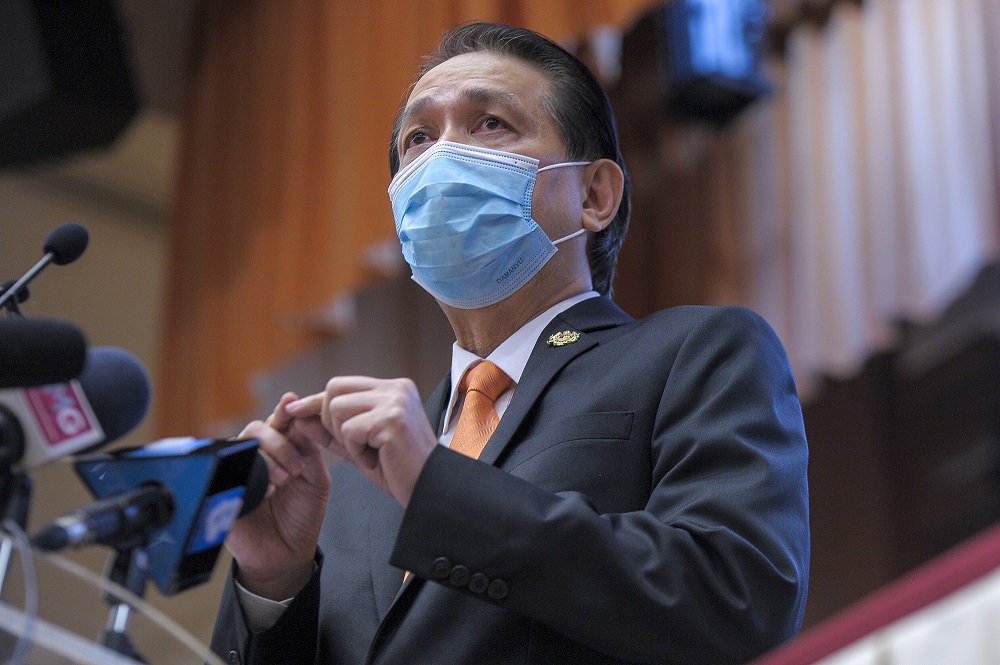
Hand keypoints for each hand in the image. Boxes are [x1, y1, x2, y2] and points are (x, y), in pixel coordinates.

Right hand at [225, 392, 331, 600]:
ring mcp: (239, 474)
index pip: (278, 422)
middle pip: (257, 429)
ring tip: (284, 481)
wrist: (287, 555)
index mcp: (279, 450)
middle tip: (297, 467)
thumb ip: (310, 449)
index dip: (283, 410)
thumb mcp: (316, 480)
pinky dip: (252, 479)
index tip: (290, 401)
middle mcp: (256, 457)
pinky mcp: (225, 495)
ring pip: (242, 447)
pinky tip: (268, 492)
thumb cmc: (301, 516)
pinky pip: (230, 476)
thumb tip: (303, 418)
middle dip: (279, 443)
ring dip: (267, 459)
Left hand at [286, 377, 436, 506]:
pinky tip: (377, 458)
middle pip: (334, 390)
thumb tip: (297, 416)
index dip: (316, 402)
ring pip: (337, 409)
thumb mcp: (359, 446)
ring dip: (345, 439)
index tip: (293, 411)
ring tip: (370, 452)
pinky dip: (356, 450)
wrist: (430, 490)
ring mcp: (396, 401)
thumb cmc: (399, 470)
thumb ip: (331, 430)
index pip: (341, 385)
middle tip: (352, 444)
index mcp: (393, 389)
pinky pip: (349, 431)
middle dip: (329, 421)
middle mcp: (396, 388)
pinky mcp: (392, 419)